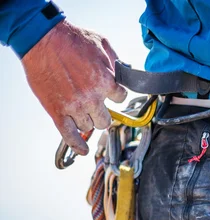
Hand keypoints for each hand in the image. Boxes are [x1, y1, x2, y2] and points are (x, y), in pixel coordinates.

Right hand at [21, 20, 126, 154]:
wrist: (43, 39)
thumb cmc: (72, 39)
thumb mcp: (102, 44)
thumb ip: (116, 62)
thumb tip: (126, 72)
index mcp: (106, 81)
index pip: (121, 98)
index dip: (115, 94)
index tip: (110, 91)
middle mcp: (92, 97)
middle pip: (106, 120)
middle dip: (102, 112)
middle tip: (95, 105)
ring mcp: (75, 107)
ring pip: (89, 126)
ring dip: (86, 119)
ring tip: (79, 108)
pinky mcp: (57, 111)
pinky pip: (70, 135)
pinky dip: (77, 144)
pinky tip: (83, 150)